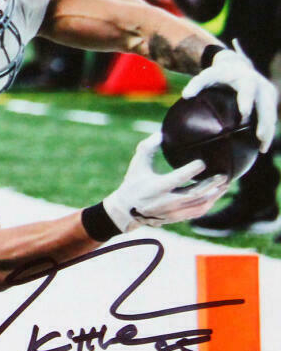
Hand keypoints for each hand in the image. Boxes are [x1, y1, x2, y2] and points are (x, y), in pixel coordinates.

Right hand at [103, 133, 228, 231]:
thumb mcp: (137, 164)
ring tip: (225, 183)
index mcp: (156, 187)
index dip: (192, 170)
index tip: (203, 162)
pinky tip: (216, 194)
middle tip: (224, 175)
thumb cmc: (133, 182)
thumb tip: (162, 132)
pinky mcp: (177, 218)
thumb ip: (148, 147)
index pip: (178, 178)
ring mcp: (172, 212)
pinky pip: (198, 212)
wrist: (126, 210)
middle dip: (211, 184)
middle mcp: (166, 201)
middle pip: (195, 194)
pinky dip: (209, 203)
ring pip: (199, 205)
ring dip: (214, 195)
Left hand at [182, 42, 276, 152]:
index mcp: (246, 79)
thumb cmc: (218, 74)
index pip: (248, 89)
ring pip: (271, 113)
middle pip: (266, 105)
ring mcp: (268, 93)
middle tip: (259, 137)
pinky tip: (261, 146)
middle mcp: (261, 85)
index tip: (244, 114)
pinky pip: (271, 116)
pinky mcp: (270, 100)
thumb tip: (185, 96)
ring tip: (262, 148)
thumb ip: (196, 84)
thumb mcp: (207, 75)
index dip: (247, 101)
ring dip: (269, 130)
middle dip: (264, 121)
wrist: (236, 65)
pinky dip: (268, 130)